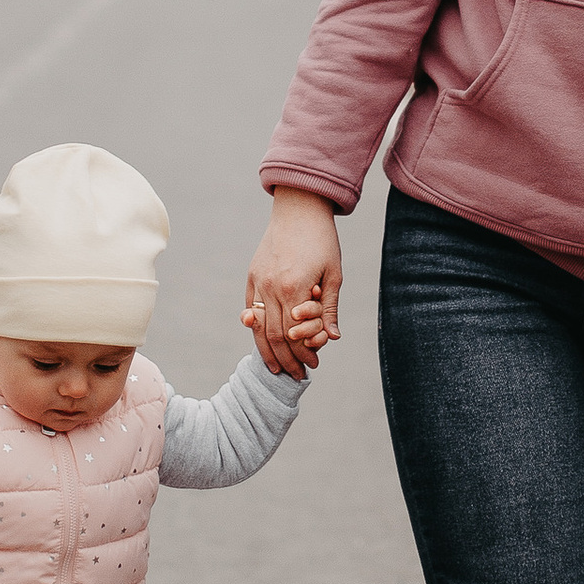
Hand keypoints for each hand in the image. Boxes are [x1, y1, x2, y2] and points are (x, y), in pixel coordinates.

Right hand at [244, 188, 341, 374]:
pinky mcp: (252, 276)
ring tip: (277, 368)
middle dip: (286, 359)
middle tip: (297, 375)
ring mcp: (258, 281)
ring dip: (267, 351)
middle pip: (274, 336)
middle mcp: (271, 287)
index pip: (295, 334)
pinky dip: (256, 330)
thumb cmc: (322, 240)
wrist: (299, 209)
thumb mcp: (333, 274)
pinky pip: (250, 309)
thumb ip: (329, 309)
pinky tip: (264, 343)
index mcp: (294, 288)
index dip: (304, 354)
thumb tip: (332, 338)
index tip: (313, 365)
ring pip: (258, 326)